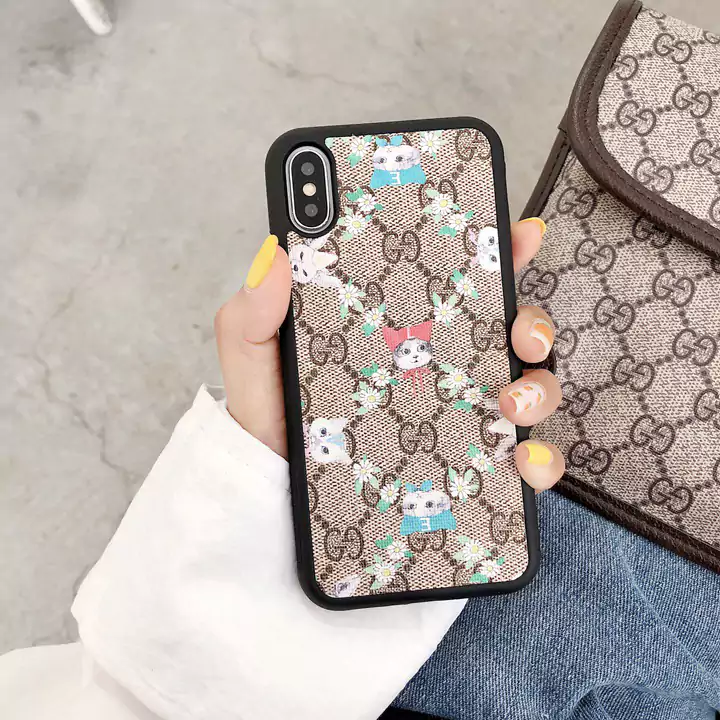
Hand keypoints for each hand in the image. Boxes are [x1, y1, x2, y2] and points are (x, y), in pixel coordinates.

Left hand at [215, 219, 564, 490]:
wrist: (277, 498)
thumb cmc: (273, 424)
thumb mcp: (255, 365)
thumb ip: (252, 316)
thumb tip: (275, 254)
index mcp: (399, 332)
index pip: (455, 283)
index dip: (494, 252)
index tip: (521, 233)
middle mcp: (439, 368)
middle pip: (507, 332)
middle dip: (533, 322)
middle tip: (521, 333)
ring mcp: (459, 417)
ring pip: (528, 389)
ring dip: (539, 387)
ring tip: (510, 403)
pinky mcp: (468, 468)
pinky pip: (521, 460)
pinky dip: (539, 458)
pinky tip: (522, 459)